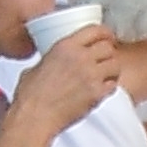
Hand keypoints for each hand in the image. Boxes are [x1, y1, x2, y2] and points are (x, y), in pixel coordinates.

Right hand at [9, 24, 122, 140]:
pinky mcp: (96, 93)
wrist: (34, 117)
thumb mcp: (37, 66)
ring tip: (106, 75)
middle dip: (109, 53)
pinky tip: (102, 90)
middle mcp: (81, 57)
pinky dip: (110, 86)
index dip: (105, 33)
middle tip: (106, 59)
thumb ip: (52, 59)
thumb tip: (54, 61)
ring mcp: (91, 75)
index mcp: (65, 46)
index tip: (107, 37)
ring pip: (115, 64)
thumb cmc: (30, 96)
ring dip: (112, 69)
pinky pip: (113, 85)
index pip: (95, 30)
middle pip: (108, 47)